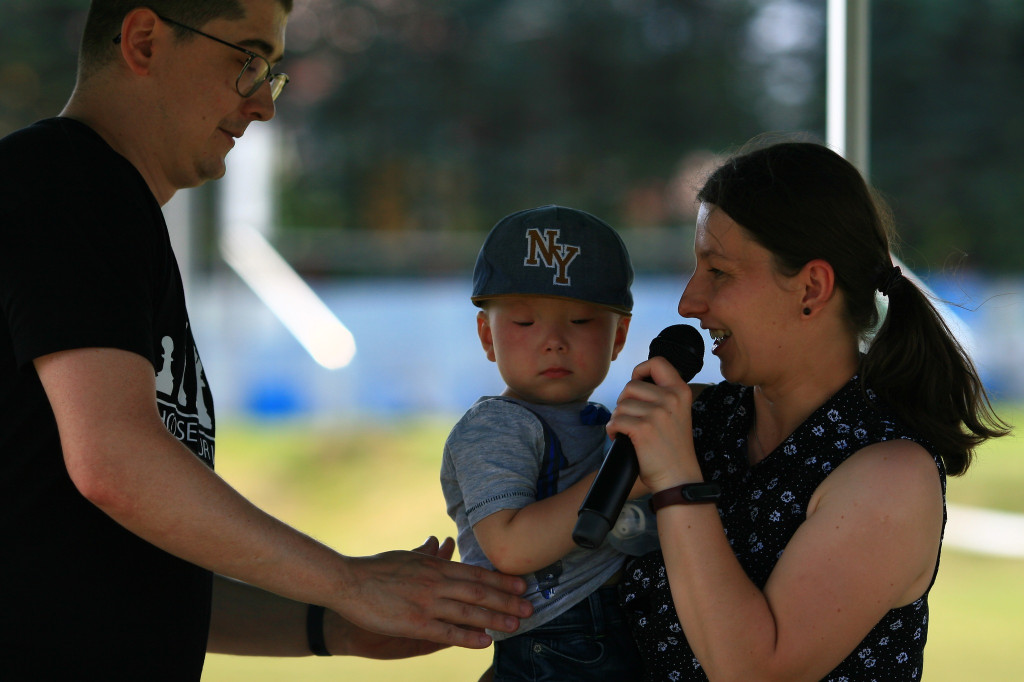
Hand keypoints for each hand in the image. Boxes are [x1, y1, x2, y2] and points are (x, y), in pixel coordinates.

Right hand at [332, 536, 531, 648]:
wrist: (348, 582)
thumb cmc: (376, 568)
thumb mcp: (407, 556)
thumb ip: (427, 554)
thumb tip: (441, 543)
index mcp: (436, 567)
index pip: (476, 574)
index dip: (501, 581)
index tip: (521, 585)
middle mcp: (437, 583)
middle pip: (480, 592)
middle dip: (507, 600)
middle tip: (530, 607)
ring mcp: (427, 603)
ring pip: (469, 612)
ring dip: (495, 619)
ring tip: (516, 625)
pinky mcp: (415, 623)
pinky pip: (447, 632)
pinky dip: (468, 637)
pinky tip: (485, 641)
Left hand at [608, 356, 701, 491]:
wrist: (678, 478)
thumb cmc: (673, 449)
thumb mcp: (677, 414)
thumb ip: (663, 396)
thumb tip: (634, 383)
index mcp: (681, 391)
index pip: (658, 362)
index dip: (641, 370)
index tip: (637, 382)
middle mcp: (671, 398)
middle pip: (631, 385)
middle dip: (624, 402)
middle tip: (630, 419)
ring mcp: (657, 413)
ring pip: (621, 405)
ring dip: (618, 419)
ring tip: (627, 432)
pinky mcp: (643, 429)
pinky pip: (615, 421)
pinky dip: (612, 430)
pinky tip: (620, 438)